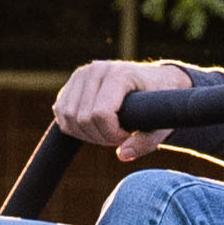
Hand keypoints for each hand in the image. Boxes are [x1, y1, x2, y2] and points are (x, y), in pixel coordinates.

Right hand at [53, 58, 187, 163]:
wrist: (155, 81)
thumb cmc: (160, 101)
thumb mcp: (162, 123)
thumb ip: (146, 141)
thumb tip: (122, 155)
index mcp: (119, 74)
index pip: (100, 114)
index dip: (112, 134)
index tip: (128, 135)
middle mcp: (96, 69)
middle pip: (82, 118)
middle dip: (101, 136)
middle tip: (120, 136)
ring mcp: (81, 74)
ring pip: (67, 117)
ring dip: (86, 134)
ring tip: (108, 131)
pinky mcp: (71, 83)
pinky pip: (61, 113)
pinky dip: (74, 128)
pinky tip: (95, 127)